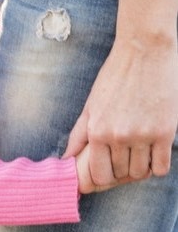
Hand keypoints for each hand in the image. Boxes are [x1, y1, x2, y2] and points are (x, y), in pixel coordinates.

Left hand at [65, 39, 177, 186]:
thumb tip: (66, 159)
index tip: (103, 173)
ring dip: (137, 168)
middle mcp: (119, 136)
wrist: (144, 52)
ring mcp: (143, 136)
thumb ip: (79, 134)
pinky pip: (160, 168)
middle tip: (121, 158)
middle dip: (119, 171)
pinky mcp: (165, 133)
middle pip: (119, 176)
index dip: (99, 179)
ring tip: (136, 151)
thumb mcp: (91, 103)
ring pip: (140, 174)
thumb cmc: (115, 76)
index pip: (97, 175)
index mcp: (97, 129)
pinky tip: (151, 151)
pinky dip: (155, 165)